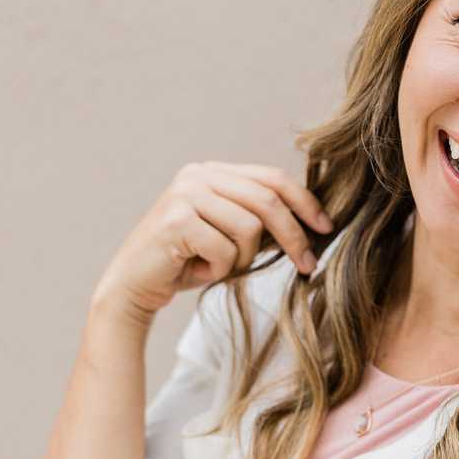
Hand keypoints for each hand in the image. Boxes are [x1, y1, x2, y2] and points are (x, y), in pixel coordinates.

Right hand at [94, 161, 333, 321]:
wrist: (133, 286)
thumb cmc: (184, 263)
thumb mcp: (227, 235)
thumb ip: (257, 219)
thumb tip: (312, 222)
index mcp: (213, 172)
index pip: (272, 178)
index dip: (305, 202)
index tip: (326, 227)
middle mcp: (198, 175)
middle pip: (268, 201)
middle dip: (293, 237)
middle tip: (307, 265)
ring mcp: (185, 194)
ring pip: (249, 228)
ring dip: (242, 260)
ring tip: (218, 268)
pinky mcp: (176, 220)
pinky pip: (224, 250)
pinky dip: (219, 270)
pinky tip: (197, 272)